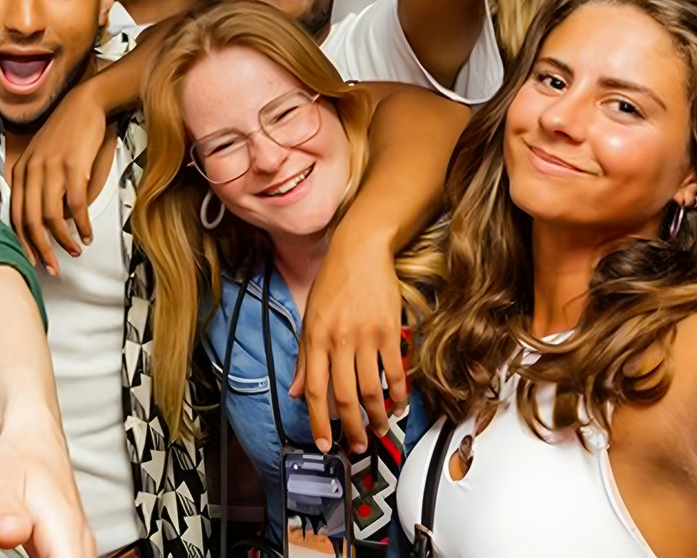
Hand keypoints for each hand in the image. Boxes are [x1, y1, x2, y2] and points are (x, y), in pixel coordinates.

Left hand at [0, 411, 95, 557]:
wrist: (33, 441)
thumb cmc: (16, 462)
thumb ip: (4, 514)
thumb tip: (9, 535)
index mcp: (66, 534)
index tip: (30, 557)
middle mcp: (81, 546)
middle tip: (21, 552)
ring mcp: (78, 550)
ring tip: (23, 549)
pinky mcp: (69, 553)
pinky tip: (29, 553)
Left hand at [9, 86, 108, 273]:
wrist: (85, 104)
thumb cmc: (67, 132)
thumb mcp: (43, 157)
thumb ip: (40, 185)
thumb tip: (46, 219)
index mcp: (21, 170)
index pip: (16, 215)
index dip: (24, 242)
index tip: (34, 259)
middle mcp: (32, 170)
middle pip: (31, 221)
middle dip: (42, 249)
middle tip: (53, 266)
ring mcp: (52, 168)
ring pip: (51, 217)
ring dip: (64, 240)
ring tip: (75, 249)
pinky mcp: (73, 166)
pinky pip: (75, 205)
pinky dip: (82, 224)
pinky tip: (88, 233)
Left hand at [291, 234, 405, 452]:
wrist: (361, 250)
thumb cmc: (333, 282)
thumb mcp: (310, 317)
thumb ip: (305, 358)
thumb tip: (297, 392)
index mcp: (315, 338)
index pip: (315, 390)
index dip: (318, 421)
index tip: (324, 444)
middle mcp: (338, 340)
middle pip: (344, 396)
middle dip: (350, 428)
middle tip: (356, 447)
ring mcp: (365, 336)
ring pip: (371, 388)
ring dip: (375, 416)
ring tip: (378, 429)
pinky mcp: (389, 330)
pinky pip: (395, 370)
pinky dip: (398, 392)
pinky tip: (398, 405)